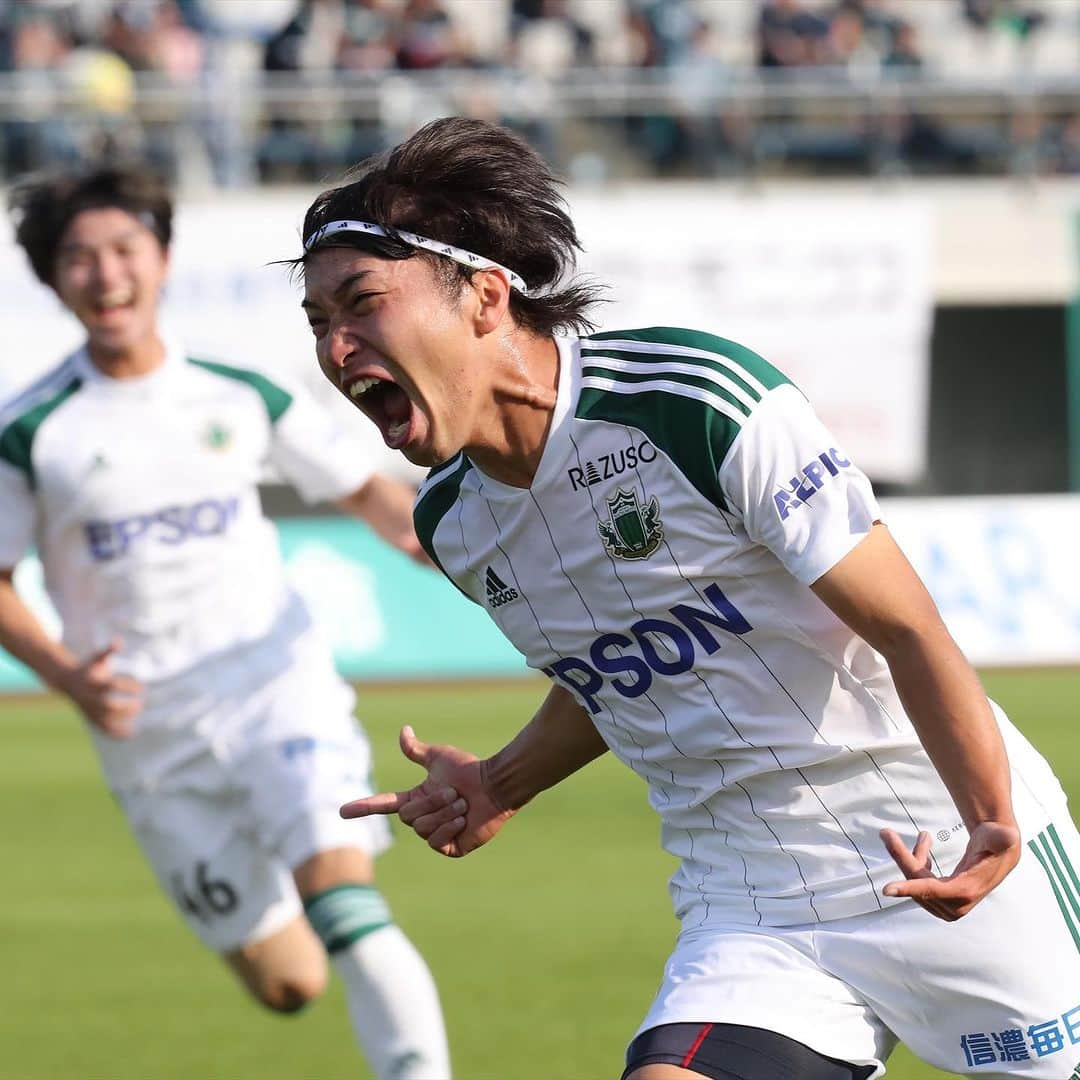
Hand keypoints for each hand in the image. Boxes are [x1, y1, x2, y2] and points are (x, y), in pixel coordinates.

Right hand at [60, 638, 143, 737]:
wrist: (65, 680)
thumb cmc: (88, 667)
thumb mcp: (96, 658)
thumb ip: (108, 651)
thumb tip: (119, 641)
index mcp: (92, 682)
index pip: (111, 686)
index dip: (126, 686)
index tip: (141, 687)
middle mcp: (89, 697)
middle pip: (107, 705)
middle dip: (124, 706)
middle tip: (140, 705)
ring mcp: (88, 708)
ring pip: (103, 719)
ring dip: (121, 722)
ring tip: (137, 722)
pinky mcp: (88, 716)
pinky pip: (101, 728)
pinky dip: (114, 733)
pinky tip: (130, 735)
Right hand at [340, 725, 513, 857]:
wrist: (495, 786)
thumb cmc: (469, 770)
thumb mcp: (439, 757)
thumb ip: (417, 750)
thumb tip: (403, 730)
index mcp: (417, 799)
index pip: (384, 804)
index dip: (364, 807)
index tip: (342, 811)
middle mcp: (423, 818)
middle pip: (408, 816)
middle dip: (432, 802)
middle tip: (454, 794)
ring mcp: (436, 835)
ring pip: (422, 828)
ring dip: (444, 813)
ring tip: (463, 806)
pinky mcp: (450, 848)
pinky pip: (436, 841)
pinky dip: (450, 827)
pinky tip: (464, 820)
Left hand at [881, 821, 1021, 920]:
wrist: (1001, 854)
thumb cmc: (998, 842)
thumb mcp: (1001, 837)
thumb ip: (1002, 837)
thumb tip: (1007, 837)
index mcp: (965, 890)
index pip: (931, 890)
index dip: (909, 888)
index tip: (886, 889)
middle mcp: (957, 903)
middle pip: (918, 880)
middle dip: (901, 856)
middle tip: (886, 832)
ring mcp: (949, 906)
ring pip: (916, 880)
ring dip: (912, 856)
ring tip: (923, 836)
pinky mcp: (944, 902)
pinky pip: (920, 882)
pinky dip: (918, 863)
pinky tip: (923, 847)